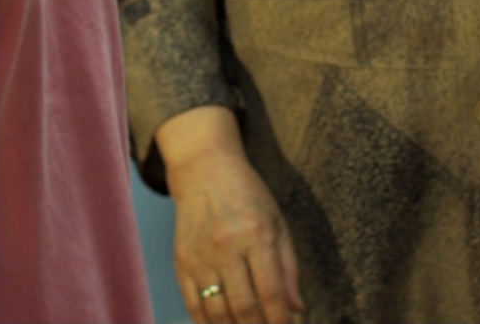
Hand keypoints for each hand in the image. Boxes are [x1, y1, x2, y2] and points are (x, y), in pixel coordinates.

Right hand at [156, 107, 305, 323]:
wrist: (203, 170)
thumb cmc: (248, 196)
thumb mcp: (277, 223)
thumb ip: (288, 267)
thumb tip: (297, 308)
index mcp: (256, 234)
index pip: (270, 291)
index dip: (280, 320)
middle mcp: (226, 246)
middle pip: (243, 307)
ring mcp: (200, 256)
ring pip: (216, 312)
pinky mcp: (181, 262)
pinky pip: (193, 305)